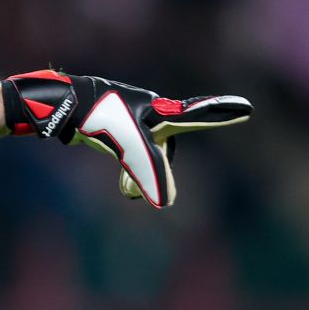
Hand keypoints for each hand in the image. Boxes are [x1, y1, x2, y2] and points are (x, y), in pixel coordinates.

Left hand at [2, 69, 252, 207]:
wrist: (62, 106)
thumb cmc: (100, 117)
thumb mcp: (130, 145)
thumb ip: (150, 172)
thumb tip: (168, 203)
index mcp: (160, 111)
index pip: (196, 115)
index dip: (221, 113)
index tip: (246, 108)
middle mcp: (149, 112)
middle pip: (164, 147)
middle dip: (156, 170)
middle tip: (132, 191)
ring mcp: (130, 119)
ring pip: (144, 152)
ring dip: (138, 175)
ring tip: (125, 193)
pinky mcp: (112, 126)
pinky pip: (128, 151)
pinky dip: (127, 168)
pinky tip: (120, 180)